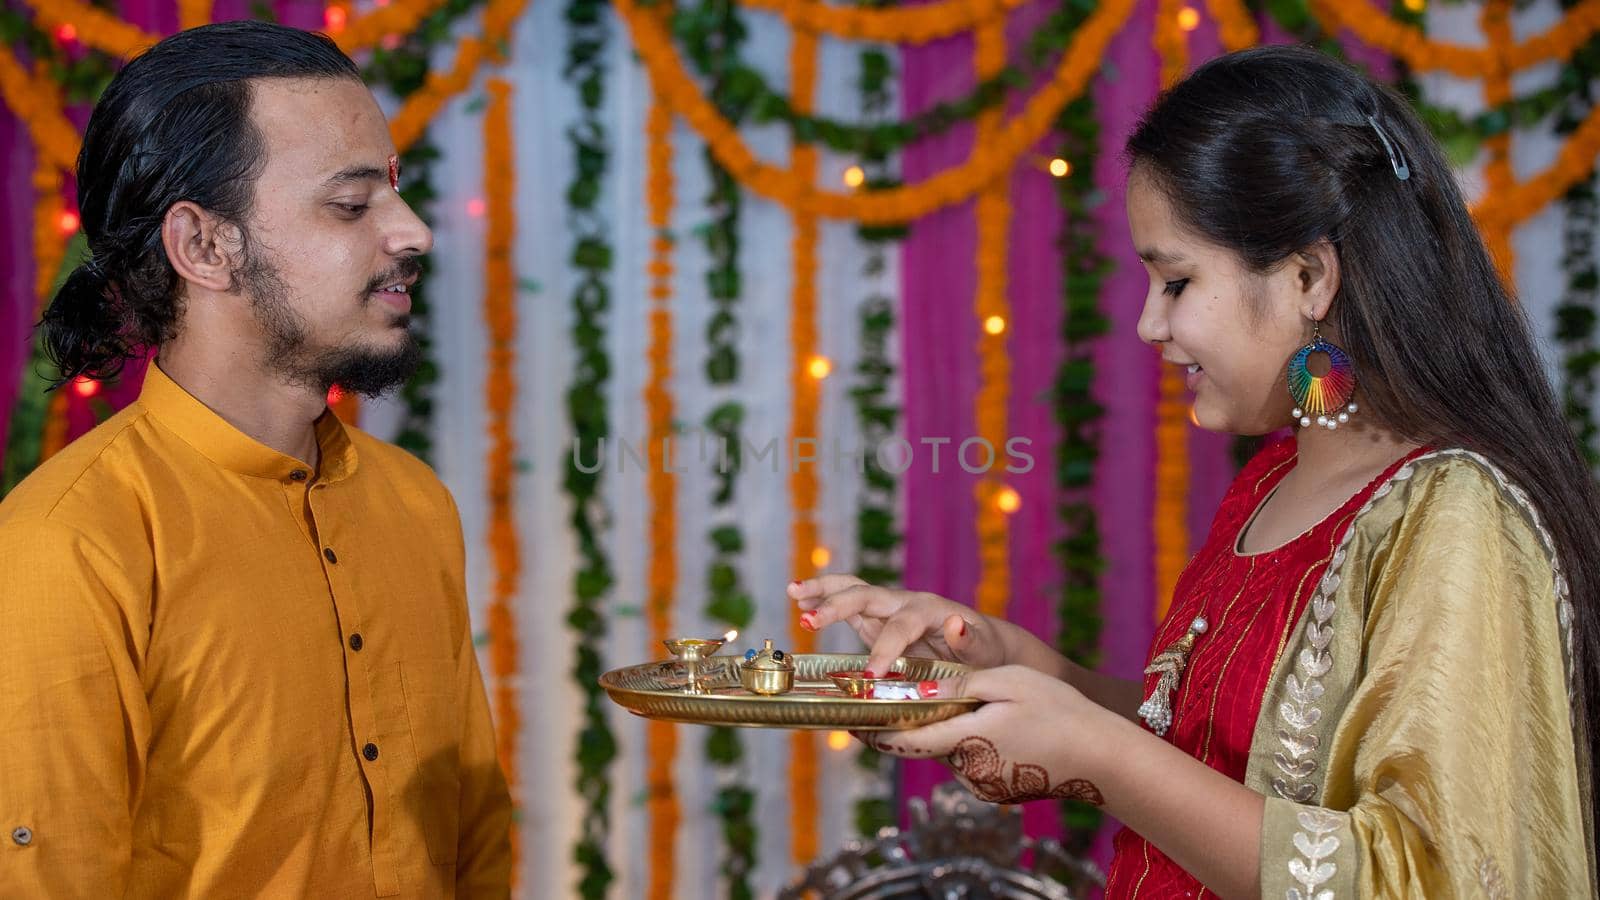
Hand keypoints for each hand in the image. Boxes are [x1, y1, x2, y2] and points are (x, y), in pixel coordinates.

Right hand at [788, 574, 1006, 675]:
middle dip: (837, 606)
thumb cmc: (983, 652)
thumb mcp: (983, 650)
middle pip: (867, 596)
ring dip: (823, 590)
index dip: (885, 649)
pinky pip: (848, 606)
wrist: (982, 645)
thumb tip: (955, 623)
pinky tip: (800, 600)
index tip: (871, 675)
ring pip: (852, 590)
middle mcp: (905, 603)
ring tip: (794, 591)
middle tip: (809, 621)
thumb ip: (968, 640)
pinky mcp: (876, 620)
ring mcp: (888, 609)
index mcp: (930, 610)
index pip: (901, 626)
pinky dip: (824, 600)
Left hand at [855, 665, 1109, 806]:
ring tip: (967, 702)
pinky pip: (972, 760)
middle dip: (917, 720)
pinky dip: (971, 741)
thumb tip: (918, 691)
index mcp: (964, 740)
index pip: (903, 740)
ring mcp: (984, 786)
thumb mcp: (1007, 681)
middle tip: (907, 691)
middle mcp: (968, 771)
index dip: (873, 729)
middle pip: (927, 742)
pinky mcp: (998, 790)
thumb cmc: (1059, 711)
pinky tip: (993, 723)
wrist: (1102, 758)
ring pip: (951, 750)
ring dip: (948, 729)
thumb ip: (959, 685)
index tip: (851, 718)